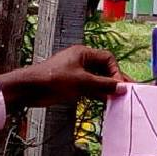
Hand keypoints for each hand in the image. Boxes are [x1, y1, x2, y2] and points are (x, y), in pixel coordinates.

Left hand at [0, 45, 131, 110]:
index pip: (107, 59)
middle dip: (114, 81)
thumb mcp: (82, 81)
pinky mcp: (72, 85)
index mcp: (83, 53)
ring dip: (107, 89)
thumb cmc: (53, 79)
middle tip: (126, 92)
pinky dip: (98, 94)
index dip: (116, 71)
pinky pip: (90, 88)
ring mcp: (77, 73)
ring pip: (98, 80)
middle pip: (104, 69)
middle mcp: (81, 61)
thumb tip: (122, 88)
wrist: (30, 89)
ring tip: (119, 99)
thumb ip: (103, 85)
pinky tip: (106, 102)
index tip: (120, 85)